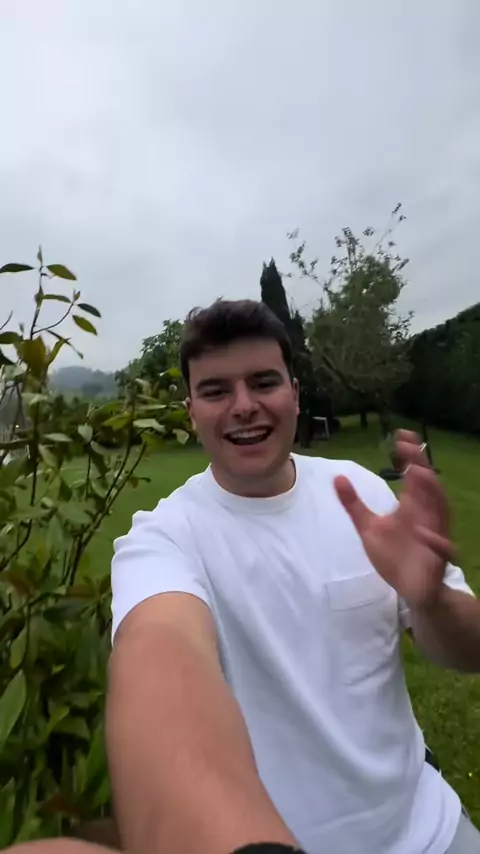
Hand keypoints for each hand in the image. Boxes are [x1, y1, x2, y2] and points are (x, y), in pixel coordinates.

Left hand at [334, 430, 454, 608]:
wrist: (410, 588)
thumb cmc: (393, 555)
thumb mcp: (368, 527)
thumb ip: (353, 503)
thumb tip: (337, 478)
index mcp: (412, 506)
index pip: (415, 474)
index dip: (411, 454)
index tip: (401, 436)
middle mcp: (426, 515)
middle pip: (430, 486)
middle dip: (421, 466)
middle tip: (409, 449)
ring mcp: (434, 535)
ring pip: (441, 510)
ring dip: (432, 493)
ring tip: (419, 474)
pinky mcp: (437, 558)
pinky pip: (442, 547)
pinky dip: (437, 540)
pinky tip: (425, 531)